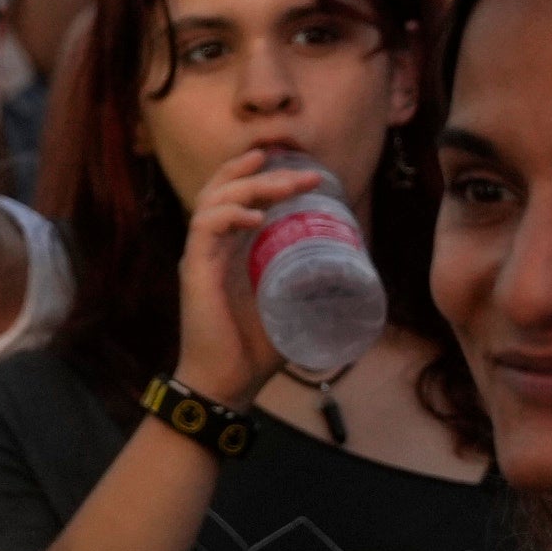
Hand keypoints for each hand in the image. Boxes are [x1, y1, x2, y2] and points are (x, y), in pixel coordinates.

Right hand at [167, 146, 334, 406]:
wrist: (226, 382)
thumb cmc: (254, 348)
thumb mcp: (292, 306)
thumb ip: (311, 286)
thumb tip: (356, 274)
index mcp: (230, 248)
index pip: (236, 195)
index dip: (262, 174)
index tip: (301, 168)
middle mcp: (212, 246)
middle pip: (226, 187)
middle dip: (266, 174)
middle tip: (306, 175)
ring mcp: (201, 256)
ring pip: (215, 199)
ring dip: (250, 186)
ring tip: (283, 187)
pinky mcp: (195, 271)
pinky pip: (204, 227)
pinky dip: (229, 215)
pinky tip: (254, 218)